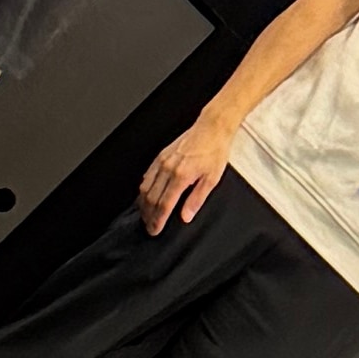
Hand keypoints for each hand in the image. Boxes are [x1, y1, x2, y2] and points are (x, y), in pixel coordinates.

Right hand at [139, 116, 236, 233]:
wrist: (211, 127)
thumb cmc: (215, 150)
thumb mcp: (212, 178)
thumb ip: (197, 199)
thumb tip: (186, 216)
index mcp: (181, 176)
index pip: (164, 204)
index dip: (158, 220)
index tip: (155, 230)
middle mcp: (168, 168)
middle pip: (151, 198)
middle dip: (148, 216)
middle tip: (149, 227)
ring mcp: (162, 161)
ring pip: (145, 188)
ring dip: (143, 204)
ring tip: (146, 215)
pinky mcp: (160, 156)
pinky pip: (147, 176)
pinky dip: (144, 189)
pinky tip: (145, 196)